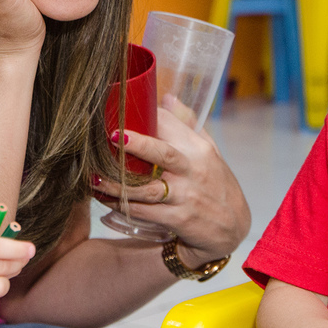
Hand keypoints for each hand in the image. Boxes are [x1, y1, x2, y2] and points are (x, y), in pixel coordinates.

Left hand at [93, 97, 250, 266]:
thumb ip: (189, 125)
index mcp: (199, 149)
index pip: (172, 125)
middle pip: (163, 154)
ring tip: (94, 176)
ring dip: (118, 183)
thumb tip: (168, 98)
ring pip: (147, 188)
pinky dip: (123, 206)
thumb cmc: (218, 185)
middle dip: (137, 144)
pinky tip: (104, 198)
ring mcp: (185, 196)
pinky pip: (145, 212)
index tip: (121, 110)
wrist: (233, 229)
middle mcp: (193, 170)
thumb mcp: (211, 152)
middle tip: (111, 136)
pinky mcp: (178, 219)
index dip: (147, 117)